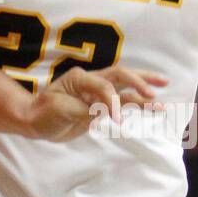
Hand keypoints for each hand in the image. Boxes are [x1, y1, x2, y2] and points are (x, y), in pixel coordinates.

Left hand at [21, 65, 168, 142]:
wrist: (35, 121)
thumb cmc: (44, 112)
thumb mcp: (62, 109)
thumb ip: (87, 109)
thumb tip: (110, 112)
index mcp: (81, 78)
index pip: (104, 85)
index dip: (113, 101)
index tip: (116, 119)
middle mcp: (92, 82)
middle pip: (121, 76)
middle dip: (140, 81)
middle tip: (156, 93)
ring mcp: (98, 93)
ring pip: (126, 88)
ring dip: (144, 93)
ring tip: (162, 103)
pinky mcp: (101, 106)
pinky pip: (123, 102)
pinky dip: (137, 104)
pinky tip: (152, 107)